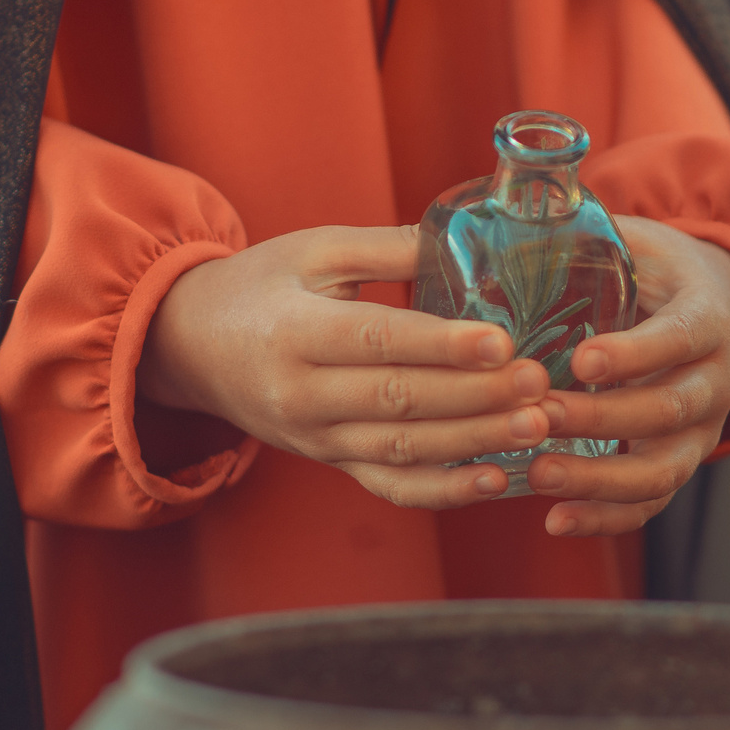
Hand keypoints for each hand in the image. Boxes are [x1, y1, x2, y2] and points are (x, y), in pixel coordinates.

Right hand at [143, 225, 552, 507]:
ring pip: (402, 449)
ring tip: (536, 427)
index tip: (501, 342)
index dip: (441, 346)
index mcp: (295, 330)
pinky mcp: (331, 463)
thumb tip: (475, 236)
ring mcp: (315, 438)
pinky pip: (391, 486)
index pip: (377, 341)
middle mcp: (300, 394)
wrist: (190, 347)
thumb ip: (391, 245)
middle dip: (476, 397)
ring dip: (474, 444)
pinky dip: (445, 492)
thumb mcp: (314, 249)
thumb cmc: (261, 286)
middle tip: (538, 384)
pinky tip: (497, 480)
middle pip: (399, 402)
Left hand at [525, 216, 729, 537]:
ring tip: (540, 474)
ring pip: (663, 468)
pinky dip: (606, 518)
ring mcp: (702, 430)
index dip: (636, 354)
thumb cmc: (655, 270)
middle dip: (603, 418)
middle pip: (670, 410)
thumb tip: (511, 218)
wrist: (710, 305)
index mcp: (707, 316)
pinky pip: (651, 503)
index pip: (681, 338)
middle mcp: (716, 380)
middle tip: (541, 416)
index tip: (582, 359)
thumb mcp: (634, 239)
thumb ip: (586, 235)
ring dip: (601, 478)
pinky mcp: (679, 462)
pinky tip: (555, 520)